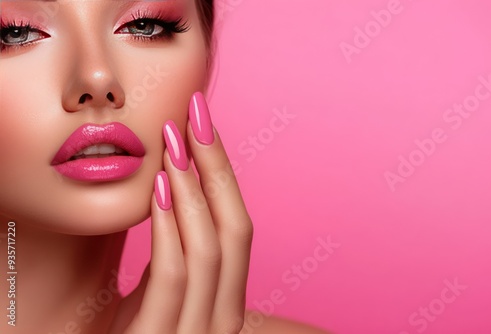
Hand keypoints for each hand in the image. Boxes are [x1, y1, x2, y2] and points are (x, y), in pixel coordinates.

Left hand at [109, 92, 252, 333]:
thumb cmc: (136, 333)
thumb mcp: (160, 289)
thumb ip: (173, 249)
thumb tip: (172, 187)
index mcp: (226, 299)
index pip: (239, 227)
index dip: (226, 173)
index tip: (206, 125)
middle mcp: (223, 315)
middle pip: (236, 230)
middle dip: (218, 168)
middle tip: (194, 117)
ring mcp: (198, 331)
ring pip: (211, 249)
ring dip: (194, 190)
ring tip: (175, 145)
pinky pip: (172, 276)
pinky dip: (170, 228)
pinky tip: (159, 189)